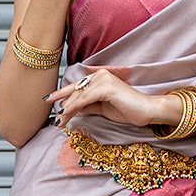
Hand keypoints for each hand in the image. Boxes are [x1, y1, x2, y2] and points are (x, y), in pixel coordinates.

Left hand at [46, 69, 169, 130]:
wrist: (147, 111)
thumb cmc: (128, 109)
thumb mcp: (103, 108)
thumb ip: (89, 106)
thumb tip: (73, 109)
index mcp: (99, 77)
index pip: (78, 87)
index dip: (62, 93)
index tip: (49, 100)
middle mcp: (100, 75)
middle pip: (76, 91)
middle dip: (63, 104)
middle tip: (54, 117)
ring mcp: (103, 80)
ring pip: (79, 95)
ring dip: (67, 109)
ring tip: (59, 120)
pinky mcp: (106, 88)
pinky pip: (85, 98)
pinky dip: (75, 106)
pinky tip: (67, 113)